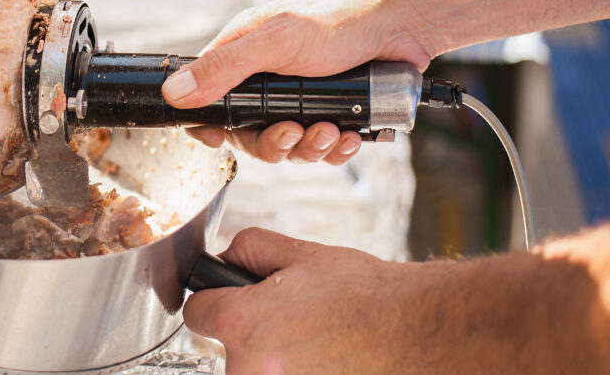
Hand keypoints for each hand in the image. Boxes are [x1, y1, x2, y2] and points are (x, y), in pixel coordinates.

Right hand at [162, 0, 434, 163]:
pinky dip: (335, 148)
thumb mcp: (274, 42)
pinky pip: (322, 146)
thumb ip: (224, 68)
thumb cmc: (339, 20)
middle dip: (273, 142)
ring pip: (288, 143)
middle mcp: (268, 77)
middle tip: (294, 133)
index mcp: (244, 54)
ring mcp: (301, 96)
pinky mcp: (332, 110)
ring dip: (309, 146)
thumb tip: (175, 91)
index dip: (211, 123)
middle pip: (250, 132)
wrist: (403, 25)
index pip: (209, 97)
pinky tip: (348, 136)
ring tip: (330, 132)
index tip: (218, 139)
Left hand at [183, 228, 415, 374]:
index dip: (215, 299)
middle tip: (291, 316)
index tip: (232, 298)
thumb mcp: (299, 254)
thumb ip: (249, 249)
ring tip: (315, 337)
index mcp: (242, 326)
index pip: (197, 313)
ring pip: (256, 369)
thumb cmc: (362, 295)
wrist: (414, 332)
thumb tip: (226, 259)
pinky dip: (297, 370)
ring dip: (275, 356)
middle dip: (251, 329)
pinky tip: (326, 358)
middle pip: (227, 346)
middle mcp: (250, 371)